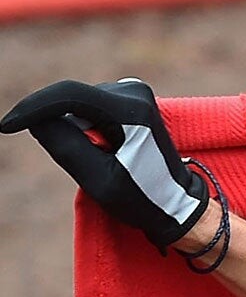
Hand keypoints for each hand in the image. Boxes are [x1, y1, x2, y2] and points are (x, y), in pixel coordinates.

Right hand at [0, 78, 209, 247]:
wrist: (177, 203)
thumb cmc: (142, 197)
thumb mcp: (97, 178)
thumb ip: (64, 144)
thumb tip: (37, 118)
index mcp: (131, 110)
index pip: (67, 95)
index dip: (32, 109)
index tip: (7, 127)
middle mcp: (133, 92)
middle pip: (71, 102)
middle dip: (61, 129)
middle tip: (87, 164)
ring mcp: (133, 94)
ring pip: (77, 107)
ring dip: (77, 132)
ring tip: (107, 161)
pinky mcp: (129, 100)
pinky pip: (88, 110)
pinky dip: (85, 130)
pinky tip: (108, 152)